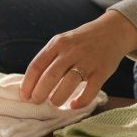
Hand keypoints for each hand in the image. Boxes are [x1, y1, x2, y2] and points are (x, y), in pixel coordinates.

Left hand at [19, 9, 136, 108]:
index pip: (37, 65)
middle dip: (40, 93)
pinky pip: (90, 90)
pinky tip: (73, 105)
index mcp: (57, 43)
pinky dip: (80, 101)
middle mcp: (71, 51)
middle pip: (50, 75)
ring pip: (68, 83)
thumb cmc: (82, 40)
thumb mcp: (63, 41)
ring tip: (53, 103)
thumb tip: (31, 82)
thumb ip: (49, 58)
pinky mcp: (101, 71)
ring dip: (57, 97)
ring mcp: (87, 61)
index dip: (28, 83)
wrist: (112, 31)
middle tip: (36, 102)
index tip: (24, 95)